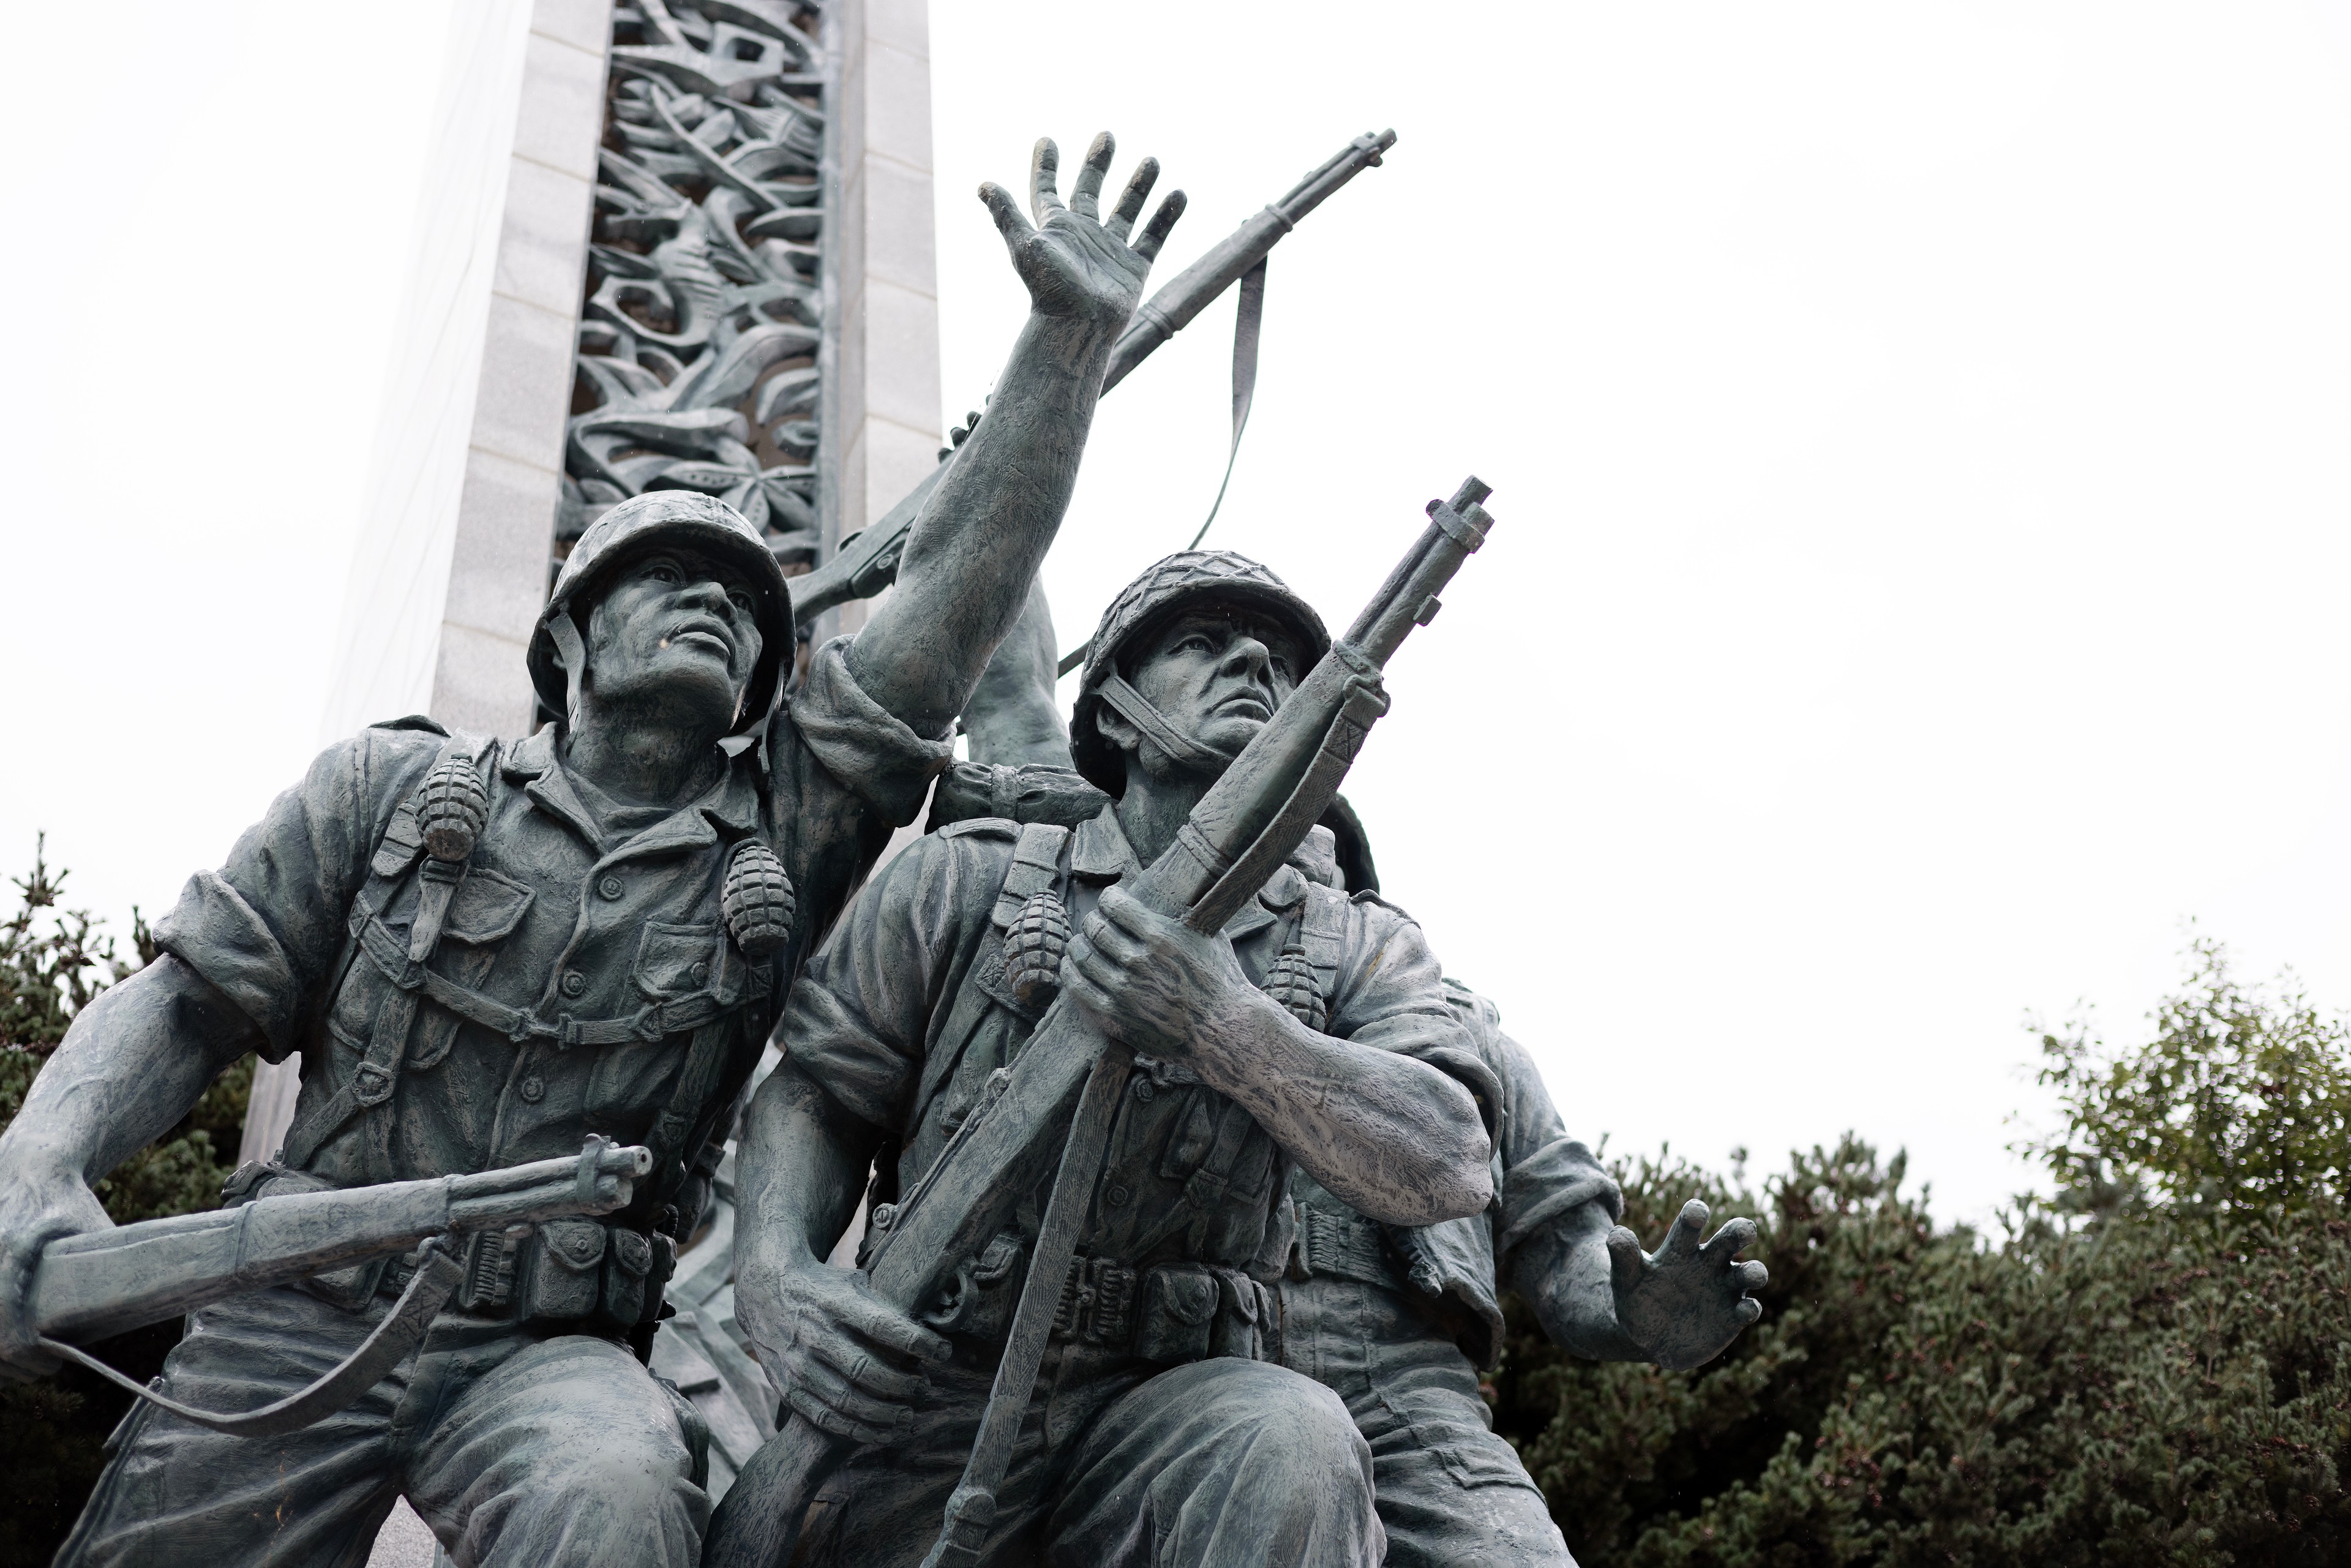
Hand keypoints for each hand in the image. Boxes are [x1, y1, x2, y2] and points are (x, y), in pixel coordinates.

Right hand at [0, 1150, 111, 1380]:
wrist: (31, 1166)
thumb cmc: (70, 1200)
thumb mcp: (96, 1230)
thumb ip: (113, 1267)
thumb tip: (146, 1309)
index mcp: (12, 1254)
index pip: (6, 1327)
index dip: (25, 1357)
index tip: (49, 1365)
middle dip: (10, 1366)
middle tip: (38, 1370)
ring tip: (23, 1363)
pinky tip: (7, 1344)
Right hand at [735, 1256, 948, 1444]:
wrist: (764, 1292)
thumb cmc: (824, 1288)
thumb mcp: (852, 1283)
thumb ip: (884, 1304)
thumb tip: (932, 1324)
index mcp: (836, 1303)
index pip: (884, 1326)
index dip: (918, 1343)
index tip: (944, 1352)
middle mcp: (814, 1334)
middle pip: (867, 1370)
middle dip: (904, 1385)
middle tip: (926, 1388)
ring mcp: (798, 1364)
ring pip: (848, 1400)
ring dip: (885, 1414)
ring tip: (910, 1415)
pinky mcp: (788, 1388)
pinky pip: (827, 1418)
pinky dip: (860, 1430)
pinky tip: (885, 1432)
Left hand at [981, 133, 1185, 329]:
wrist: (1079, 327)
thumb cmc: (1050, 289)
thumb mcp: (1024, 246)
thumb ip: (1006, 214)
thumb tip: (983, 184)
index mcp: (1056, 228)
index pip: (1048, 190)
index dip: (1045, 166)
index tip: (1046, 142)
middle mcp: (1083, 236)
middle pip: (1091, 190)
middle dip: (1098, 163)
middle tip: (1107, 136)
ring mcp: (1110, 251)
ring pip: (1127, 209)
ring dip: (1139, 184)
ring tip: (1152, 160)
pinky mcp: (1134, 268)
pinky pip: (1154, 236)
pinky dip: (1167, 216)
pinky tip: (1178, 194)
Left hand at [1062, 884, 1256, 1061]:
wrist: (1223, 1031)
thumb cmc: (1222, 981)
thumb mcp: (1210, 937)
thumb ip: (1185, 916)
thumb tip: (1172, 893)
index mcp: (1162, 937)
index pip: (1115, 905)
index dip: (1107, 898)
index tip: (1109, 900)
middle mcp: (1139, 962)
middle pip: (1096, 929)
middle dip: (1092, 920)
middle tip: (1095, 921)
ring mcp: (1124, 991)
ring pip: (1083, 957)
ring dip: (1077, 944)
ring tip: (1081, 942)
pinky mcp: (1115, 1017)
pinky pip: (1079, 989)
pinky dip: (1071, 972)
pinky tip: (1074, 967)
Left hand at [1607, 1199, 1766, 1371]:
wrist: (1648, 1337)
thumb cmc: (1638, 1300)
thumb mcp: (1626, 1280)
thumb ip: (1623, 1258)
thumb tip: (1617, 1232)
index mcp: (1681, 1248)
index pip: (1691, 1224)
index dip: (1695, 1214)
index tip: (1698, 1212)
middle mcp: (1708, 1262)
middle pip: (1730, 1238)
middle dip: (1740, 1230)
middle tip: (1745, 1230)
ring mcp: (1724, 1288)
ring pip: (1750, 1272)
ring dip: (1755, 1271)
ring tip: (1753, 1273)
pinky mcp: (1734, 1315)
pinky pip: (1749, 1308)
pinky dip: (1750, 1308)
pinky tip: (1745, 1310)